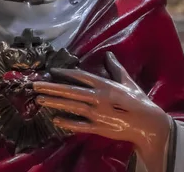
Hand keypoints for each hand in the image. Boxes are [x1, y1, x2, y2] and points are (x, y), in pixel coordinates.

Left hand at [33, 52, 169, 169]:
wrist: (148, 124)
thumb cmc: (138, 101)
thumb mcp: (127, 82)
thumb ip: (115, 68)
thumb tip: (108, 54)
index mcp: (105, 85)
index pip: (81, 76)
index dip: (65, 73)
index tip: (51, 70)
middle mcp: (98, 98)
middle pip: (71, 91)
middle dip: (52, 88)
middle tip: (35, 85)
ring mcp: (97, 114)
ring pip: (71, 107)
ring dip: (55, 103)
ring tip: (39, 100)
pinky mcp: (98, 128)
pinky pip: (79, 125)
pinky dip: (67, 122)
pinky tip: (54, 120)